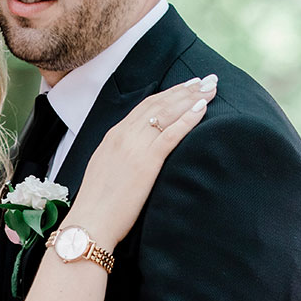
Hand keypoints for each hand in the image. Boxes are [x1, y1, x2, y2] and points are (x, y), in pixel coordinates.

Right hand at [70, 74, 216, 246]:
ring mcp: (134, 147)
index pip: (145, 106)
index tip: (185, 86)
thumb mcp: (106, 169)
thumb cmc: (98, 204)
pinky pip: (171, 134)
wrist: (90, 221)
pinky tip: (202, 108)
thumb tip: (137, 153)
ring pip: (167, 113)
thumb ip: (122, 154)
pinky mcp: (146, 162)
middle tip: (206, 79)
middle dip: (184, 89)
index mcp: (113, 136)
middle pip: (159, 104)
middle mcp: (123, 135)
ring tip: (211, 88)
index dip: (168, 94)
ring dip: (191, 98)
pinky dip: (188, 118)